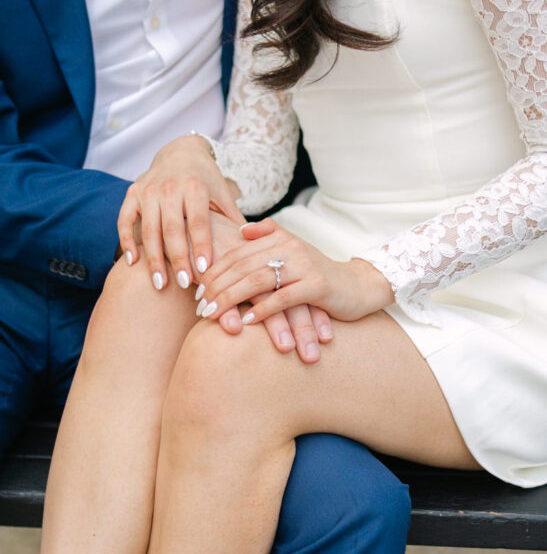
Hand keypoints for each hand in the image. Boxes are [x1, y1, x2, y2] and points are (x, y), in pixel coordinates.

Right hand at [117, 135, 244, 291]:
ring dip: (153, 259)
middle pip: (172, 229)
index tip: (204, 271)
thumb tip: (253, 247)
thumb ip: (233, 219)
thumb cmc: (205, 180)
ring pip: (148, 230)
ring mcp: (148, 191)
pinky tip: (133, 262)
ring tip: (160, 284)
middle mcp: (170, 187)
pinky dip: (126, 241)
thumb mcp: (222, 193)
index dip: (200, 246)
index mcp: (195, 187)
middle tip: (184, 284)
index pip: (198, 221)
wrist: (179, 152)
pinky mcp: (132, 194)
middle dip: (178, 259)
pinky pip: (124, 220)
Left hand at [197, 217, 393, 323]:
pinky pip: (282, 298)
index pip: (236, 254)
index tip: (195, 291)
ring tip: (212, 315)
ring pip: (257, 281)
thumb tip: (241, 231)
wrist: (359, 285)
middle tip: (198, 307)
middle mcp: (289, 247)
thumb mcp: (292, 253)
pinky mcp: (317, 285)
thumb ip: (268, 238)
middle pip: (242, 267)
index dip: (213, 272)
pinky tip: (245, 322)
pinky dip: (262, 310)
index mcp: (278, 239)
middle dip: (216, 288)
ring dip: (231, 300)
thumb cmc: (318, 276)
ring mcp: (303, 265)